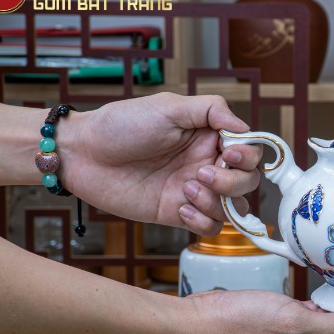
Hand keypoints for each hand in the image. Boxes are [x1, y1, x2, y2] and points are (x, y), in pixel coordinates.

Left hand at [64, 92, 261, 233]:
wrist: (83, 154)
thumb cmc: (121, 125)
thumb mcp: (168, 106)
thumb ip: (211, 110)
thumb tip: (244, 129)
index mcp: (209, 137)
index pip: (250, 151)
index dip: (247, 156)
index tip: (229, 153)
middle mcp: (206, 164)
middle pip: (248, 182)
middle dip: (233, 182)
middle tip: (202, 173)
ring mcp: (194, 191)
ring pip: (233, 208)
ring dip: (217, 202)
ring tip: (185, 189)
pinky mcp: (177, 213)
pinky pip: (210, 227)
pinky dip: (202, 221)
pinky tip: (179, 207)